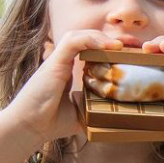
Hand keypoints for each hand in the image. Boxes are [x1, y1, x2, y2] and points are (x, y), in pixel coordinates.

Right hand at [4, 30, 123, 143]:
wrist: (29, 127)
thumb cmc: (52, 122)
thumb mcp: (83, 113)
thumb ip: (96, 107)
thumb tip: (120, 114)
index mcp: (70, 71)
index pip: (92, 51)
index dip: (111, 49)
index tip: (131, 54)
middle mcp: (64, 62)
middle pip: (89, 39)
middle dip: (112, 39)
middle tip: (134, 44)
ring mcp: (58, 60)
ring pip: (81, 35)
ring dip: (104, 36)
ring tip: (124, 44)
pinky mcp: (54, 62)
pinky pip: (73, 41)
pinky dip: (92, 40)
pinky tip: (110, 46)